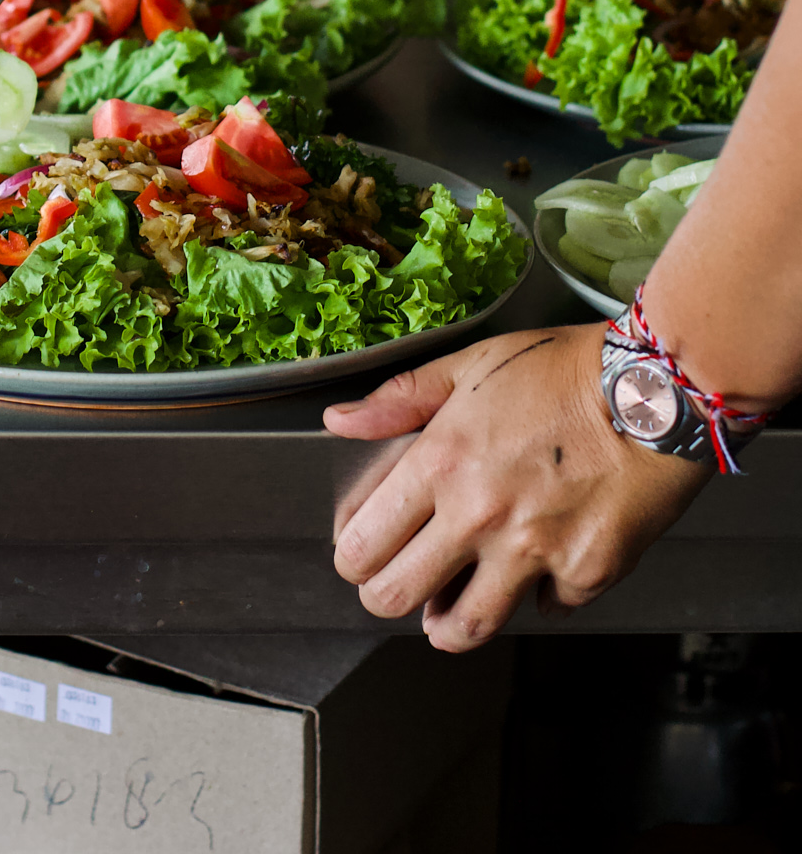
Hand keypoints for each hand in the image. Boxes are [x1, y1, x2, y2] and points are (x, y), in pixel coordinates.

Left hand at [323, 324, 708, 649]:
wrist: (654, 392)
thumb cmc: (562, 370)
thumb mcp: (471, 366)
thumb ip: (400, 399)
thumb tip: (339, 421)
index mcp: (441, 463)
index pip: (364, 541)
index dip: (351, 555)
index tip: (357, 553)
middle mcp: (480, 515)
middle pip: (397, 596)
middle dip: (383, 596)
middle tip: (390, 589)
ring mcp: (534, 552)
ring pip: (466, 627)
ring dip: (446, 626)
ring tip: (443, 616)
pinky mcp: (587, 573)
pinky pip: (549, 607)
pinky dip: (539, 596)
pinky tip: (537, 574)